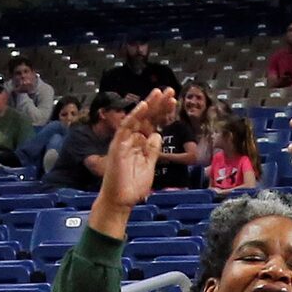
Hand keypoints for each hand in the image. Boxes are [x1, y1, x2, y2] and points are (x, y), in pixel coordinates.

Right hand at [96, 90, 177, 210]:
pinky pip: (126, 127)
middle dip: (159, 104)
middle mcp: (132, 139)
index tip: (173, 102)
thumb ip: (153, 150)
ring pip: (138, 118)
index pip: (153, 123)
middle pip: (147, 117)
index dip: (163, 113)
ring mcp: (125, 141)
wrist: (120, 200)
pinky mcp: (118, 145)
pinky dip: (134, 115)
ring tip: (160, 93)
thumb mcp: (149, 166)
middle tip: (170, 91)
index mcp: (141, 143)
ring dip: (149, 104)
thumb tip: (157, 135)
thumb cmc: (132, 186)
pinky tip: (144, 105)